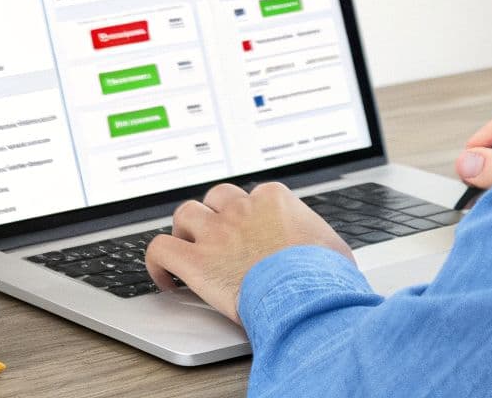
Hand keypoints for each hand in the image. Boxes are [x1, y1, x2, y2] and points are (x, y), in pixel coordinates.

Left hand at [144, 181, 352, 322]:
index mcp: (273, 200)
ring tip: (188, 250)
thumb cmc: (325, 276)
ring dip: (184, 231)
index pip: (253, 196)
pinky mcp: (196, 261)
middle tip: (217, 238)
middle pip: (216, 198)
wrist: (308, 295)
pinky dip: (157, 262)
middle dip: (215, 216)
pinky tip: (165, 278)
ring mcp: (216, 233)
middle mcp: (241, 210)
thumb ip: (320, 241)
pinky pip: (160, 249)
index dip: (249, 216)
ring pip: (184, 215)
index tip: (249, 233)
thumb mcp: (334, 248)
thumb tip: (326, 253)